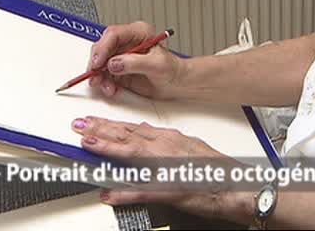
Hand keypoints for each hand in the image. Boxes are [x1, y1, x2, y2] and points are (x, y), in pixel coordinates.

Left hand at [72, 116, 246, 222]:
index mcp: (169, 139)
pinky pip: (141, 191)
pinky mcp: (168, 189)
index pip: (134, 128)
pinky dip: (123, 192)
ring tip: (86, 144)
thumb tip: (146, 137)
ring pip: (131, 154)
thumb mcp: (189, 147)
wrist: (234, 185)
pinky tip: (107, 194)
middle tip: (80, 125)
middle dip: (101, 130)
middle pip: (128, 136)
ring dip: (107, 148)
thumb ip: (165, 142)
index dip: (111, 124)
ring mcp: (166, 168)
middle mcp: (165, 148)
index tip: (93, 121)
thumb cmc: (215, 170)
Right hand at [89, 21, 185, 99]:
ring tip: (106, 87)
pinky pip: (104, 74)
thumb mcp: (157, 65)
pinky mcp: (118, 69)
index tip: (98, 62)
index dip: (103, 47)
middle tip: (96, 75)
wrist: (177, 83)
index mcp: (138, 32)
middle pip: (102, 47)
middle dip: (96, 63)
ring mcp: (121, 55)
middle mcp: (127, 42)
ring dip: (99, 76)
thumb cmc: (172, 70)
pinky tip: (110, 89)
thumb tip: (114, 63)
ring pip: (100, 62)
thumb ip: (134, 63)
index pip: (114, 34)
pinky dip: (104, 83)